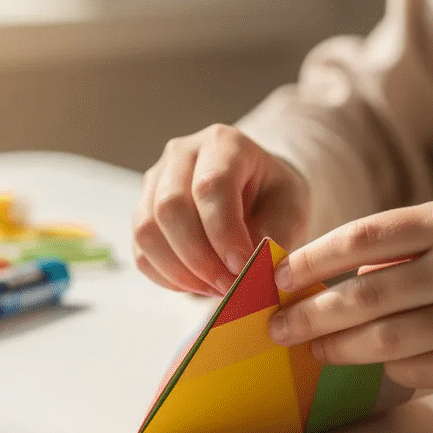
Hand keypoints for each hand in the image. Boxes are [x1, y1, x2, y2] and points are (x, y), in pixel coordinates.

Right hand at [133, 124, 309, 295]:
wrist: (257, 191)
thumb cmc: (275, 196)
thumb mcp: (291, 210)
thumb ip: (274, 236)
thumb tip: (247, 270)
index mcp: (224, 143)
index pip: (211, 186)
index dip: (223, 233)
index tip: (242, 268)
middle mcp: (181, 154)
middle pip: (170, 207)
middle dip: (199, 258)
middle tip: (228, 286)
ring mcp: (156, 180)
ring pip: (147, 231)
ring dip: (180, 271)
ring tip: (214, 289)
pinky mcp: (143, 211)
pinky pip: (141, 250)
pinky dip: (166, 277)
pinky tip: (196, 286)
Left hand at [267, 200, 432, 389]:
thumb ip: (408, 246)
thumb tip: (332, 278)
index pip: (363, 238)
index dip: (311, 260)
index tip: (278, 277)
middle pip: (364, 296)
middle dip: (311, 315)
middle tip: (279, 328)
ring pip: (386, 340)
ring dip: (340, 348)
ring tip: (315, 350)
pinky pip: (419, 370)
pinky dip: (390, 368)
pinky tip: (378, 361)